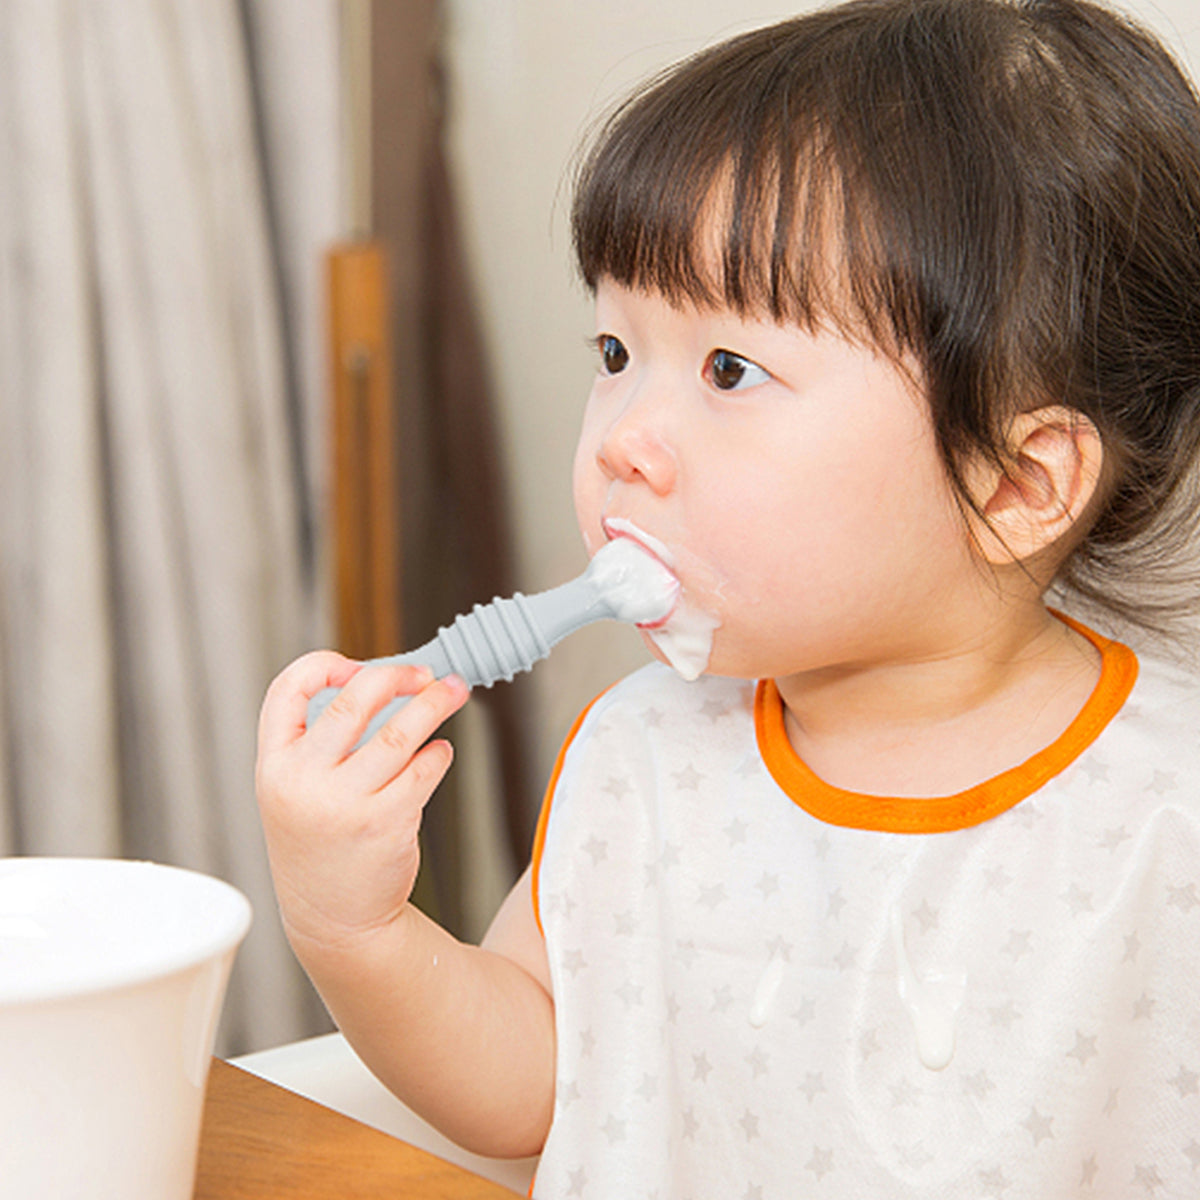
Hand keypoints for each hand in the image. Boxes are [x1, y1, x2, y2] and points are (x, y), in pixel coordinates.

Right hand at [255, 651, 469, 953]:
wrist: (334, 919)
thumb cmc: (320, 844)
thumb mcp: (295, 791)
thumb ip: (320, 743)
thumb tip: (386, 683)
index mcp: (274, 764)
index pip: (287, 689)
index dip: (324, 665)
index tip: (358, 665)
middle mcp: (304, 780)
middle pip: (356, 699)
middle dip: (399, 676)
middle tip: (425, 674)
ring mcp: (345, 802)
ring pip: (401, 731)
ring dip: (436, 703)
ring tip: (453, 693)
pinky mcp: (386, 822)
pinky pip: (424, 770)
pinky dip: (438, 754)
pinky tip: (440, 752)